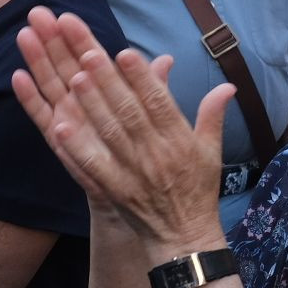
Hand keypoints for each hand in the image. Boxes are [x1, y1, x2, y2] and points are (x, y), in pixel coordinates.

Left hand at [11, 5, 229, 252]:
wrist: (185, 237)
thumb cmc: (198, 190)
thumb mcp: (212, 151)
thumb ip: (213, 115)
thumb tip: (229, 86)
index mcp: (179, 139)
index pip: (159, 102)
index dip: (142, 77)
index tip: (124, 51)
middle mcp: (156, 153)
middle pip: (129, 111)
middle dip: (108, 79)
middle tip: (87, 51)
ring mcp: (133, 172)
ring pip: (109, 133)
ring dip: (90, 105)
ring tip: (72, 76)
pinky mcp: (114, 190)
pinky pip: (92, 166)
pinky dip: (76, 146)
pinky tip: (58, 125)